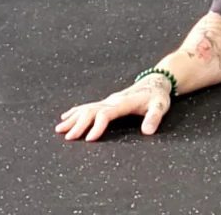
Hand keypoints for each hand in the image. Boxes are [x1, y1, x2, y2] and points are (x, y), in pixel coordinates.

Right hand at [55, 74, 171, 141]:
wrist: (156, 81)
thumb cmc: (158, 96)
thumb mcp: (161, 106)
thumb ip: (154, 117)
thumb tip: (148, 132)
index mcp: (124, 102)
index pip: (106, 114)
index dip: (97, 126)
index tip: (89, 139)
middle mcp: (113, 100)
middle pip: (92, 111)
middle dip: (79, 124)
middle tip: (68, 138)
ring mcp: (108, 100)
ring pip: (87, 108)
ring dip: (73, 118)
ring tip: (59, 129)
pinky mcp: (107, 101)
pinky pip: (88, 106)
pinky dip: (76, 111)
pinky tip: (65, 117)